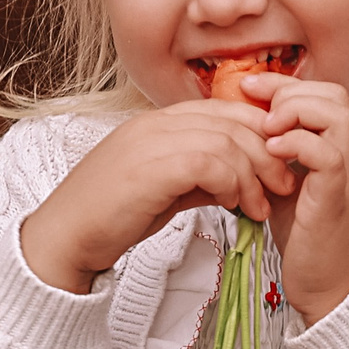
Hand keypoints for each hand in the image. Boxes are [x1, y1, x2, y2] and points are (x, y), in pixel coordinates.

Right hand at [19, 103, 292, 292]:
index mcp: (157, 122)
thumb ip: (201, 178)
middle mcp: (155, 123)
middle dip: (267, 153)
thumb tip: (241, 181)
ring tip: (260, 207)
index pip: (223, 109)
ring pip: (226, 141)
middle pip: (232, 121)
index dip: (259, 133)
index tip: (276, 166)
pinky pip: (210, 162)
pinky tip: (236, 206)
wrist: (66, 238)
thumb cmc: (112, 217)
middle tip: (283, 187)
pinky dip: (232, 183)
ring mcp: (151, 141)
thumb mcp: (166, 191)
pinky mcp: (150, 167)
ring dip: (253, 176)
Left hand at [240, 73, 348, 325]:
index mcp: (336, 150)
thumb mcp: (286, 188)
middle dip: (290, 92)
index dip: (285, 84)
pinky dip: (299, 144)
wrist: (330, 288)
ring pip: (338, 116)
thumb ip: (274, 159)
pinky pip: (329, 154)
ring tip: (268, 128)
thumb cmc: (308, 241)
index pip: (322, 95)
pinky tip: (273, 152)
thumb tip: (240, 133)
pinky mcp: (337, 198)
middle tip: (258, 109)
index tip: (249, 87)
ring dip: (297, 112)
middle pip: (335, 95)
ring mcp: (347, 176)